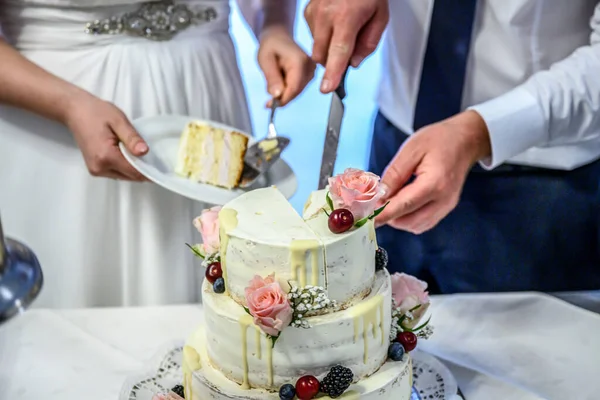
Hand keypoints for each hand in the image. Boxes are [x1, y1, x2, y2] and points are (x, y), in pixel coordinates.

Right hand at [64, 92, 147, 180]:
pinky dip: (126, 167)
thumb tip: (144, 152)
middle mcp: (100, 168)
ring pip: (124, 176)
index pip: (135, 172)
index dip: (150, 170)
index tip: (162, 166)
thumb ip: (132, 138)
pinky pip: (117, 173)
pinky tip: (129, 155)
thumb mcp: (118, 121)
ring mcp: (96, 170)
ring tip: (139, 152)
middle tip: (155, 157)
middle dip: (143, 169)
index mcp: (106, 156)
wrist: (75, 111)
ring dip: (134, 168)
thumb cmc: (96, 112)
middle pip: (131, 177)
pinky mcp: (95, 169)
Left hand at [258, 26, 315, 105]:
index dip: (282, 100)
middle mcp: (310, 66)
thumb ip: (271, 77)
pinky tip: (279, 81)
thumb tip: (277, 95)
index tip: (269, 105)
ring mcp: (312, 71)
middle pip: (296, 92)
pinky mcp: (310, 76)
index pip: (294, 88)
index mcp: (300, 61)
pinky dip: (286, 90)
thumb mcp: (265, 60)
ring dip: (283, 93)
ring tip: (272, 82)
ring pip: (296, 92)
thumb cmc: (270, 45)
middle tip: (266, 101)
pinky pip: (297, 89)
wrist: (278, 37)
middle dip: (281, 98)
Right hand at [304, 0, 388, 92]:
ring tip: (344, 28)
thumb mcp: (380, 17)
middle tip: (349, 50)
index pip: (338, 52)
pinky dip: (324, 36)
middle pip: (322, 56)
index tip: (327, 88)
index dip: (333, 73)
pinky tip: (334, 22)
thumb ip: (368, 44)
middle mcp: (326, 15)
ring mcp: (314, 12)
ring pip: (317, 48)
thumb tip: (353, 63)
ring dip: (329, 48)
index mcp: (346, 17)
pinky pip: (313, 35)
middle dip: (333, 61)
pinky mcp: (307, 11)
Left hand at [375, 111, 491, 233]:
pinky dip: (408, 219)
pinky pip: (423, 223)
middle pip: (409, 221)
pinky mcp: (445, 209)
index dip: (384, 213)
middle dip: (389, 216)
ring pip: (415, 226)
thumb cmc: (439, 140)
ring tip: (388, 200)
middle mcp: (443, 200)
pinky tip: (401, 204)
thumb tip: (379, 195)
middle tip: (374, 203)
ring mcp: (446, 206)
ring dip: (398, 219)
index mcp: (435, 183)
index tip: (368, 218)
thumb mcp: (411, 150)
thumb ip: (394, 174)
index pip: (405, 205)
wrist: (465, 140)